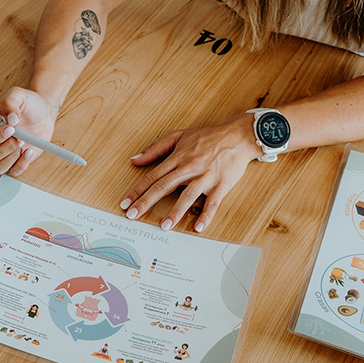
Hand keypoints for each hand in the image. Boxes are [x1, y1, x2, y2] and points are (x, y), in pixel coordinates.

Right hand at [0, 88, 56, 175]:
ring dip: (12, 157)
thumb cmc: (28, 103)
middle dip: (6, 148)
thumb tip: (10, 119)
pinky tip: (28, 151)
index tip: (10, 129)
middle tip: (20, 137)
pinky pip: (13, 171)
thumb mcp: (18, 95)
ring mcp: (5, 153)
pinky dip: (21, 164)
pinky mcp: (17, 161)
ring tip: (24, 143)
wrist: (44, 112)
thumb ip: (10, 102)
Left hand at [119, 115, 258, 232]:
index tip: (126, 203)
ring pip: (188, 196)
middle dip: (146, 202)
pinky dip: (206, 215)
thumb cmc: (208, 137)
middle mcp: (190, 167)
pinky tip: (198, 226)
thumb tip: (135, 159)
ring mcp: (206, 176)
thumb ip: (156, 148)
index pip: (153, 176)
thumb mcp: (179, 136)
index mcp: (178, 157)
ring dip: (175, 212)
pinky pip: (213, 203)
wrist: (238, 136)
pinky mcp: (221, 184)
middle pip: (164, 186)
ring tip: (164, 226)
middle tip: (133, 216)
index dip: (138, 190)